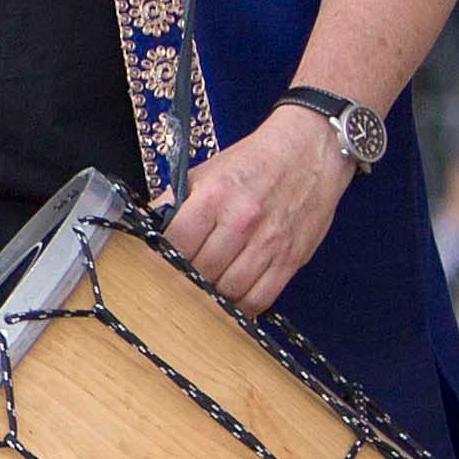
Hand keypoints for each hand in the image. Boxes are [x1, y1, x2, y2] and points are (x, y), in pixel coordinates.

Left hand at [164, 109, 352, 312]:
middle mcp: (241, 220)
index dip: (162, 259)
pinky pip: (260, 299)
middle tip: (182, 279)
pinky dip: (243, 307)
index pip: (175, 244)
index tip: (158, 264)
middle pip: (201, 272)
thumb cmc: (254, 162)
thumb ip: (176, 201)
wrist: (310, 151)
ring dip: (214, 295)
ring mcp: (269, 242)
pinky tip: (233, 298)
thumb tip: (148, 227)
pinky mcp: (291, 259)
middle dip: (187, 279)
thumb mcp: (206, 172)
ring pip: (229, 291)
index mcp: (214, 196)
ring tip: (208, 287)